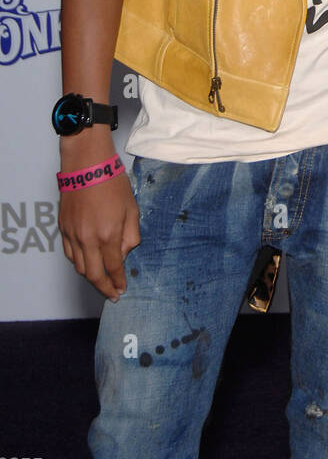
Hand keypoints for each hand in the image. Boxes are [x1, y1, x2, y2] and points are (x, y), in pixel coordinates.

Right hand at [59, 173, 140, 300]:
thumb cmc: (112, 182)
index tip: (122, 289)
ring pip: (79, 267)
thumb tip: (125, 252)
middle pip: (93, 275)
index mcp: (108, 234)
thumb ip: (131, 234)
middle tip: (112, 294)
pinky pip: (69, 254)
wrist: (86, 164)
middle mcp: (88, 239)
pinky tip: (87, 262)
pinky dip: (78, 262)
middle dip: (104, 288)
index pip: (113, 267)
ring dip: (90, 277)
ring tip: (101, 280)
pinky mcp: (63, 228)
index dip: (118, 282)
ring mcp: (73, 234)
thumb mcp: (132, 208)